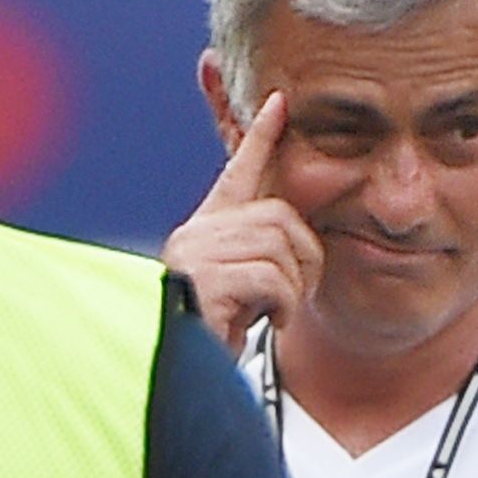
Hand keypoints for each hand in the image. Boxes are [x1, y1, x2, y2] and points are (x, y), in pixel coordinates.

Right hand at [164, 94, 317, 351]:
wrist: (173, 374)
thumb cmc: (209, 342)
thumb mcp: (242, 296)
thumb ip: (260, 264)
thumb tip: (299, 249)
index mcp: (206, 233)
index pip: (237, 173)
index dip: (260, 138)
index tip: (278, 104)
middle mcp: (197, 234)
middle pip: (277, 216)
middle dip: (304, 256)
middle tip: (299, 294)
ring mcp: (196, 254)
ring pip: (277, 245)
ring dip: (293, 287)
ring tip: (279, 313)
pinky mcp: (202, 280)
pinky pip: (270, 277)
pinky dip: (284, 303)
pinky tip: (270, 322)